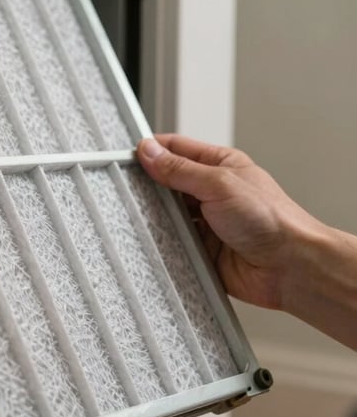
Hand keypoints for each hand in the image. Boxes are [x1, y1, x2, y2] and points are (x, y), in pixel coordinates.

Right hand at [136, 134, 323, 310]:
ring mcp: (205, 221)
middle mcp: (211, 192)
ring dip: (155, 216)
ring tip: (138, 215)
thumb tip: (150, 152)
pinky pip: (172, 243)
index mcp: (219, 166)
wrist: (291, 267)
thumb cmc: (272, 220)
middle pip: (167, 183)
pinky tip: (153, 240)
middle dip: (148, 186)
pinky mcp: (201, 249)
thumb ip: (180, 169)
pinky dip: (162, 242)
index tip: (128, 156)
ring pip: (166, 214)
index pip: (177, 150)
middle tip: (126, 187)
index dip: (152, 151)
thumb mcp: (219, 184)